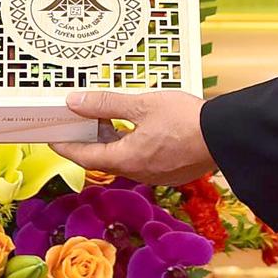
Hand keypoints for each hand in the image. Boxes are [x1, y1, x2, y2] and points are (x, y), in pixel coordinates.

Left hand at [60, 90, 215, 184]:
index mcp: (127, 159)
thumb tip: (75, 102)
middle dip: (89, 140)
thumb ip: (106, 104)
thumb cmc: (185, 119)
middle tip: (78, 121)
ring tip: (106, 120)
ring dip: (112, 142)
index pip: (85, 157)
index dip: (66, 146)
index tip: (52, 137)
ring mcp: (156, 175)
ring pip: (124, 159)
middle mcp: (139, 173)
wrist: (225, 135)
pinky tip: (136, 129)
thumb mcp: (141, 104)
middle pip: (104, 158)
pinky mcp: (171, 172)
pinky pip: (143, 160)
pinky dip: (131, 145)